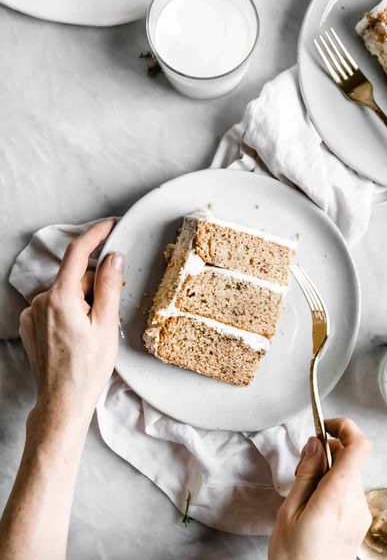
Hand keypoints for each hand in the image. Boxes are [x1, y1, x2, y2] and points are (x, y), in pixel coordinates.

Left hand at [19, 219, 124, 425]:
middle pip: (76, 275)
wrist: (63, 401)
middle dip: (96, 283)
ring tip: (94, 330)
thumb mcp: (107, 325)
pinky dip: (70, 309)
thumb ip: (108, 286)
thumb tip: (114, 257)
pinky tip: (78, 333)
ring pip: (66, 291)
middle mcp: (41, 301)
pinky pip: (55, 304)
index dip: (96, 233)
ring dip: (83, 299)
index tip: (112, 225)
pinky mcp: (30, 324)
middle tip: (111, 310)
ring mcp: (33, 313)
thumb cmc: (87, 368)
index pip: (78, 252)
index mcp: (61, 298)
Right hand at [269, 418, 371, 559]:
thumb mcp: (290, 511)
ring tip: (303, 491)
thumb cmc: (294, 559)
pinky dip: (332, 487)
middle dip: (328, 452)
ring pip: (348, 475)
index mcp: (338, 496)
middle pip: (352, 458)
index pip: (359, 445)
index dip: (345, 427)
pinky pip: (348, 492)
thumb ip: (306, 473)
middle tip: (303, 462)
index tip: (324, 425)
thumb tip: (315, 443)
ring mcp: (360, 515)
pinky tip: (313, 504)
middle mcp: (356, 503)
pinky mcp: (358, 524)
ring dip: (329, 471)